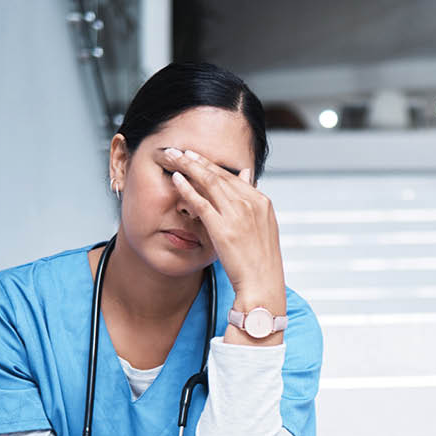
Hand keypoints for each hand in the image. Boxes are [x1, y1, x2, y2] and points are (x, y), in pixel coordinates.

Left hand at [155, 147, 285, 305]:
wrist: (263, 284)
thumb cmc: (261, 261)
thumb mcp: (263, 225)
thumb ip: (252, 199)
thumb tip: (246, 175)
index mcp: (261, 201)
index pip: (231, 176)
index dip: (211, 164)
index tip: (195, 157)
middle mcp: (250, 203)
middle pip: (218, 174)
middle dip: (195, 160)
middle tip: (178, 150)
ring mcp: (237, 215)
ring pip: (208, 182)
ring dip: (188, 167)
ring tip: (172, 157)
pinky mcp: (223, 228)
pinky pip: (201, 203)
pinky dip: (187, 188)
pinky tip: (175, 179)